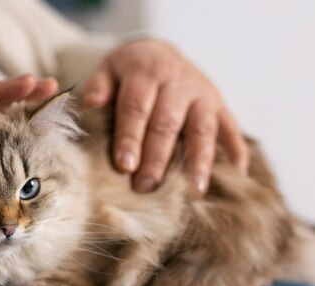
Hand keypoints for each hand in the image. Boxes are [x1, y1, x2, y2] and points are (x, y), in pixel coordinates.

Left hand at [82, 38, 248, 193]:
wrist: (156, 51)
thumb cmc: (126, 72)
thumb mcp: (107, 70)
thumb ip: (98, 87)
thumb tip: (91, 106)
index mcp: (146, 72)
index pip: (136, 108)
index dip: (130, 137)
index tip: (125, 166)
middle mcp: (177, 82)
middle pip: (167, 124)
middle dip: (157, 158)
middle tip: (146, 187)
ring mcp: (202, 93)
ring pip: (202, 129)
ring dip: (199, 160)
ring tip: (194, 189)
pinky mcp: (218, 103)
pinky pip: (230, 127)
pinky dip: (236, 149)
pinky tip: (237, 173)